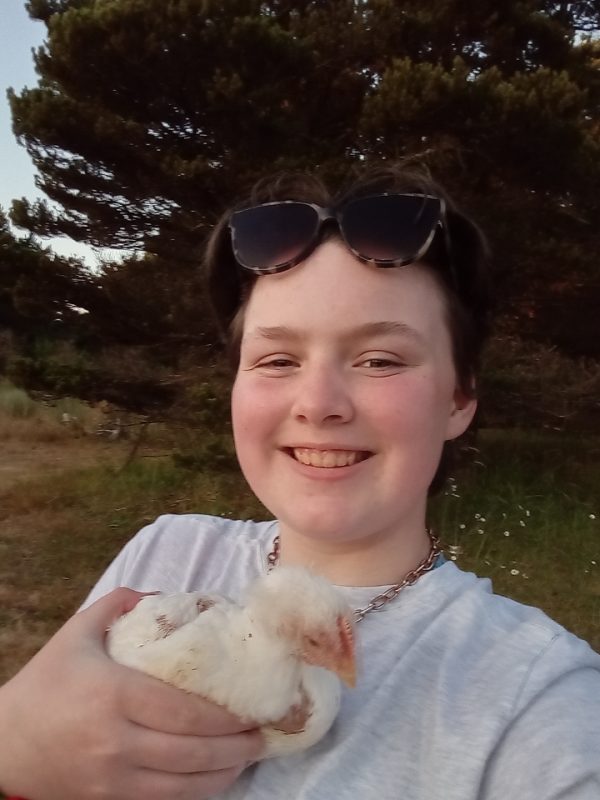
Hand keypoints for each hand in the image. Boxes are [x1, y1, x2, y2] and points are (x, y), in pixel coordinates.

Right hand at [0, 588, 262, 799]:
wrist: (5, 745)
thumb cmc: (47, 684)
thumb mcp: (78, 632)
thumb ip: (120, 604)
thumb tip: (166, 596)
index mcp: (114, 695)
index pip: (183, 711)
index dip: (225, 716)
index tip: (253, 708)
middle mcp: (117, 741)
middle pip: (192, 752)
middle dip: (237, 746)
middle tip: (264, 732)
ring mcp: (113, 779)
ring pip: (184, 786)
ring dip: (225, 773)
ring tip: (251, 755)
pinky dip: (198, 793)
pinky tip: (218, 778)